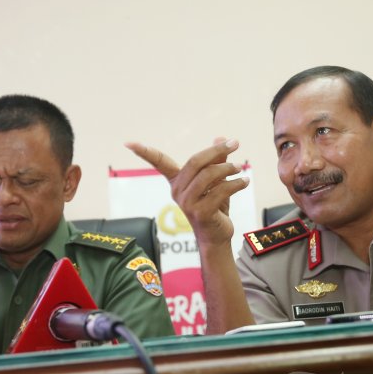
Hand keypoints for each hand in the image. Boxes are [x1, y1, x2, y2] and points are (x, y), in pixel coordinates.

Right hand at [125, 138, 249, 246]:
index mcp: (177, 181)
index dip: (145, 152)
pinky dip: (235, 184)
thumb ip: (216, 161)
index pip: (159, 163)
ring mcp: (187, 203)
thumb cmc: (214, 207)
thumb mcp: (216, 181)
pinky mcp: (201, 213)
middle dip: (216, 151)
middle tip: (235, 144)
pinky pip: (220, 191)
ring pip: (209, 176)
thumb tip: (221, 138)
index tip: (128, 143)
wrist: (217, 235)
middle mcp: (178, 191)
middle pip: (195, 162)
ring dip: (228, 169)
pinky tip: (244, 182)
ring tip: (240, 168)